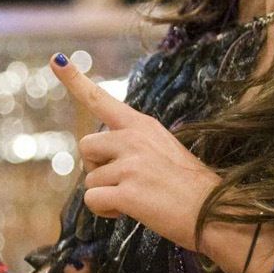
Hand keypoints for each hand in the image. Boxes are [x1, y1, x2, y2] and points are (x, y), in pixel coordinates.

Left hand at [50, 53, 219, 250]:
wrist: (216, 213)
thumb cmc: (190, 188)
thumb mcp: (164, 151)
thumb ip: (132, 146)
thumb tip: (98, 158)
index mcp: (143, 126)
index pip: (102, 99)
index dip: (76, 81)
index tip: (57, 59)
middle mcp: (134, 138)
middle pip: (86, 146)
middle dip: (96, 168)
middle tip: (123, 181)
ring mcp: (131, 164)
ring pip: (90, 179)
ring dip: (106, 193)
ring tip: (137, 199)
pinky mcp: (128, 191)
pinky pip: (93, 200)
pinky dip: (106, 211)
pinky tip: (130, 211)